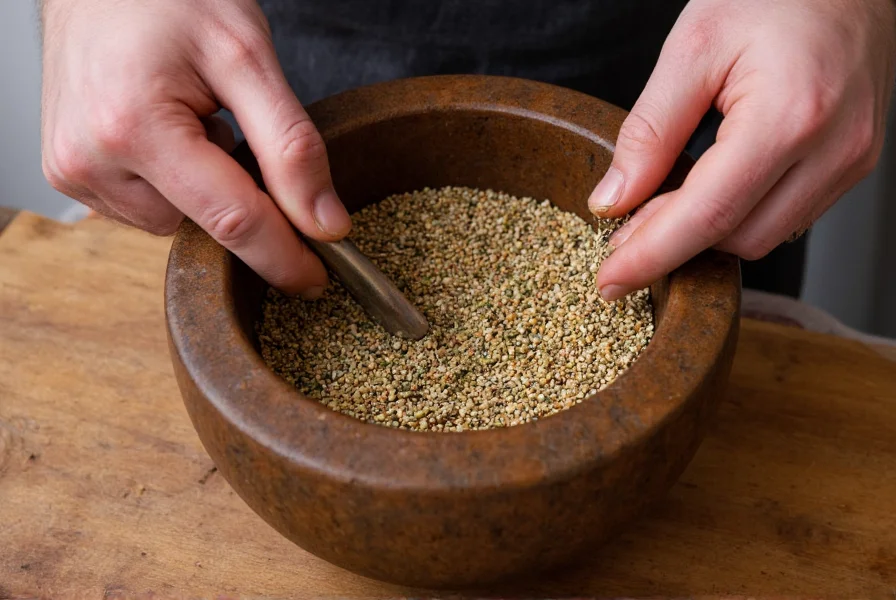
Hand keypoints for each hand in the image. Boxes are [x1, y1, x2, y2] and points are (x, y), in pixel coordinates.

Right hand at [40, 0, 350, 297]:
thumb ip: (291, 145)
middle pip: (205, 225)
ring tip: (188, 120)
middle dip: (239, 197)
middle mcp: (90, 160)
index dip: (284, 256)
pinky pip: (147, 208)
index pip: (231, 220)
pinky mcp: (69, 175)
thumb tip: (324, 223)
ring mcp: (73, 172)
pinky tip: (165, 135)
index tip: (318, 278)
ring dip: (202, 188)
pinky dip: (172, 183)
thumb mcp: (248, 57)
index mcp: (134, 127)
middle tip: (232, 129)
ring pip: (176, 222)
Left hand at [588, 0, 895, 300]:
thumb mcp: (692, 48)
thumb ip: (649, 131)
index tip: (607, 282)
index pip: (706, 215)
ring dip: (706, 232)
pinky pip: (786, 216)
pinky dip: (739, 215)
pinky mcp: (852, 162)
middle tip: (624, 228)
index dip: (650, 256)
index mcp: (790, 117)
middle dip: (673, 243)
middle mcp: (833, 150)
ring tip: (664, 201)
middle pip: (735, 239)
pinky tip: (709, 188)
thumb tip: (612, 202)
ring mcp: (851, 160)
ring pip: (763, 237)